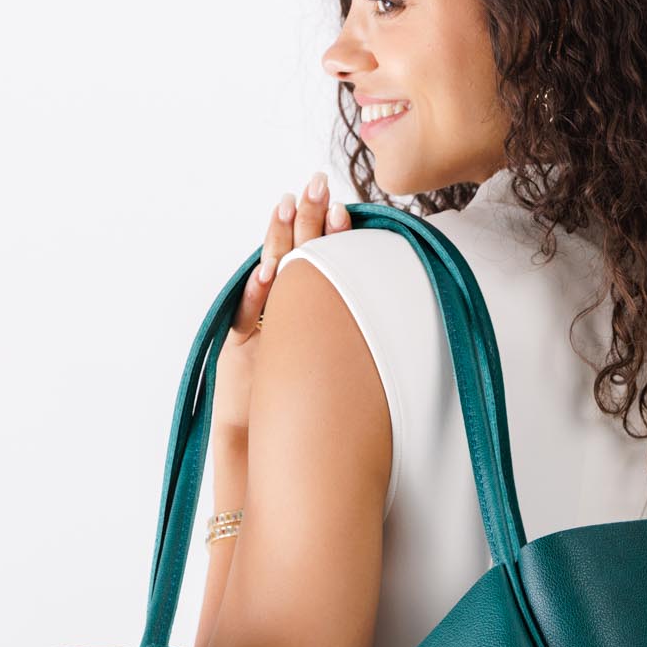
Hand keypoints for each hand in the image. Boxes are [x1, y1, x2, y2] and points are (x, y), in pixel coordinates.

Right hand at [212, 170, 353, 437]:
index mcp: (307, 319)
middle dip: (305, 220)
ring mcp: (256, 333)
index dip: (332, 236)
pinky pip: (245, 319)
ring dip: (276, 242)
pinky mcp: (234, 354)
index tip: (348, 207)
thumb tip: (412, 322)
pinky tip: (268, 273)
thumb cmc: (312, 424)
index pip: (320, 265)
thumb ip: (367, 345)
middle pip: (292, 259)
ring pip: (266, 278)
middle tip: (317, 183)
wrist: (272, 463)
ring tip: (287, 207)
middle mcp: (281, 319)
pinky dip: (255, 296)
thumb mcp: (348, 374)